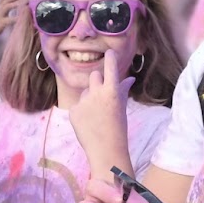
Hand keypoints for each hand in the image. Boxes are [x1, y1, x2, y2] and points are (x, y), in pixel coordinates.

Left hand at [69, 48, 131, 171]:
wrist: (106, 150)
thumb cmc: (118, 128)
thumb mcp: (122, 107)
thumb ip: (123, 90)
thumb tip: (130, 78)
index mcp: (112, 92)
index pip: (110, 67)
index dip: (110, 58)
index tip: (109, 52)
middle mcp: (97, 93)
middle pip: (94, 76)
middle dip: (97, 82)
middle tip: (102, 96)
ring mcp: (83, 101)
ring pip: (85, 91)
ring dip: (89, 98)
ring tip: (96, 116)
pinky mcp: (73, 110)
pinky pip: (77, 104)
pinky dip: (82, 111)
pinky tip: (88, 123)